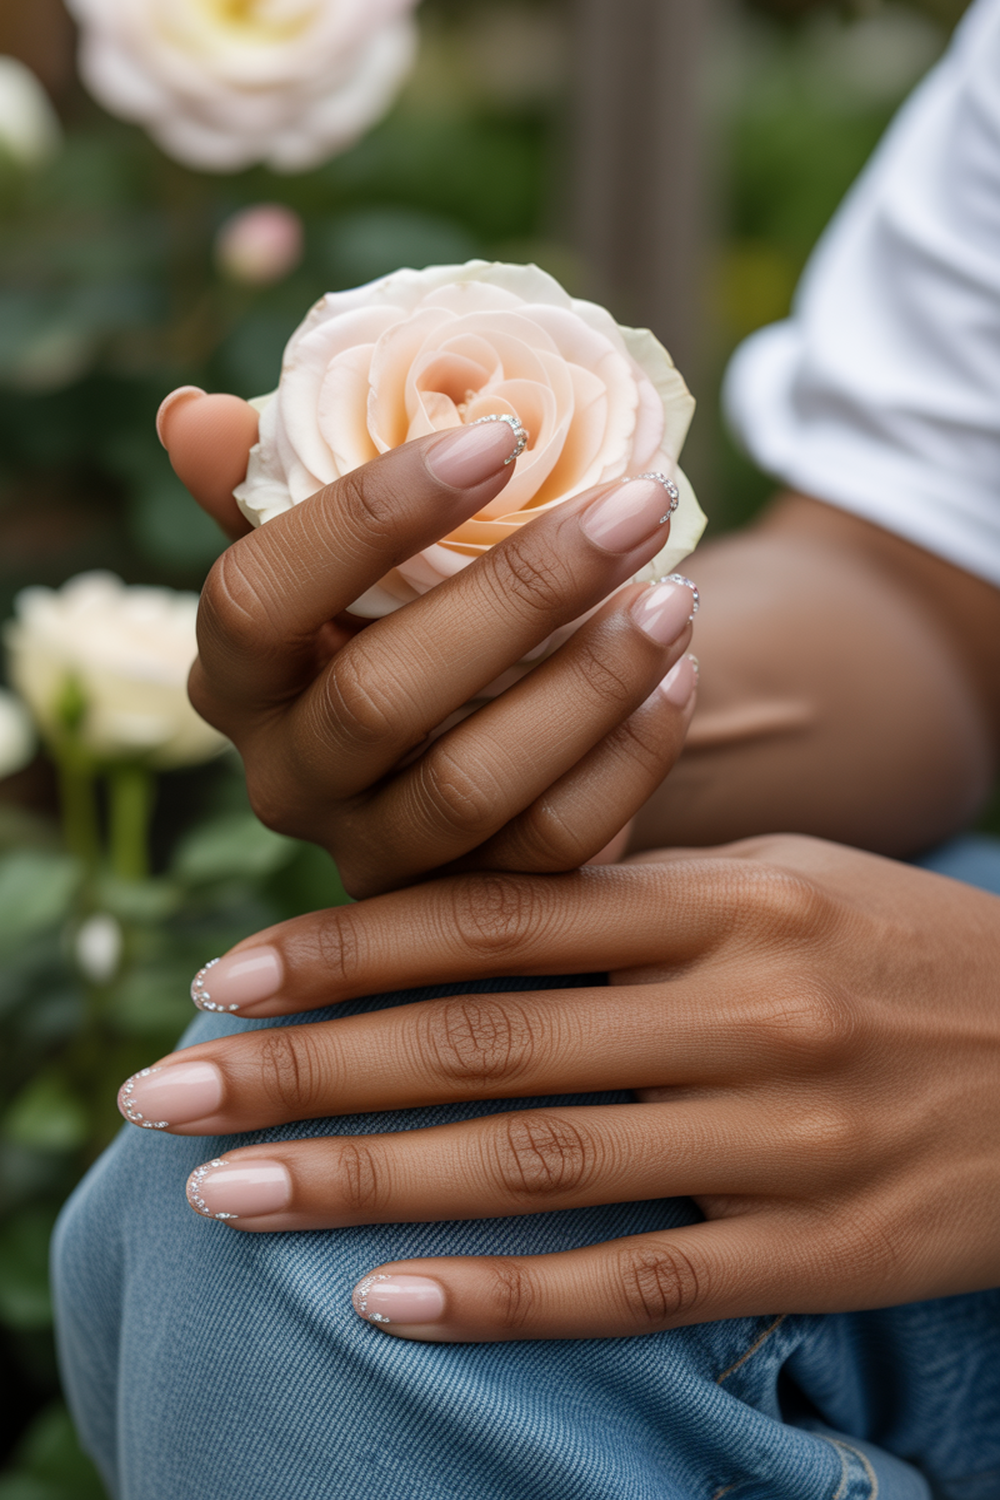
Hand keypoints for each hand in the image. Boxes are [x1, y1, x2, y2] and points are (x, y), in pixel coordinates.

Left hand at [119, 834, 999, 1339]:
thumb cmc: (907, 961)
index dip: (348, 946)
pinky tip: (386, 1296)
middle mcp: (742, 1007)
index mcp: (726, 899)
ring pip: (533, 1164)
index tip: (226, 974)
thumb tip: (468, 917)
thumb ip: (639, 900)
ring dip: (363, 1179)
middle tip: (167, 1094)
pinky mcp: (822, 1251)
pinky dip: (505, 1295)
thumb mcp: (785, 885)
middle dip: (306, 1067)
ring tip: (232, 1195)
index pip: (496, 917)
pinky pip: (637, 1281)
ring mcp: (780, 1137)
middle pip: (480, 1041)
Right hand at [160, 391, 697, 895]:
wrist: (474, 727)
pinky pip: (550, 844)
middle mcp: (285, 777)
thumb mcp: (337, 551)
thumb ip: (275, 485)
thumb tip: (194, 416)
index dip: (366, 517)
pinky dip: (626, 760)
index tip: (496, 437)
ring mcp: (375, 851)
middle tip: (632, 508)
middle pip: (376, 699)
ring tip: (674, 595)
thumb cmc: (398, 607)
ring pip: (469, 787)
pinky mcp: (468, 899)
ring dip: (585, 685)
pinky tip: (679, 676)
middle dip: (518, 595)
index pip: (255, 600)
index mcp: (233, 677)